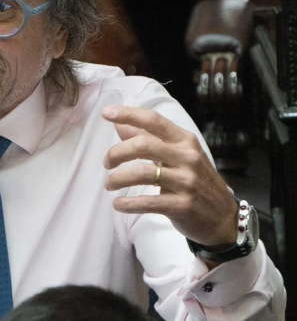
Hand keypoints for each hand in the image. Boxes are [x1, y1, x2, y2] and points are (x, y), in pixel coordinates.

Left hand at [102, 105, 237, 247]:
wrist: (223, 218)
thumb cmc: (195, 181)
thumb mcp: (176, 155)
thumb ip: (147, 139)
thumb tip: (118, 123)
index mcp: (184, 141)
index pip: (153, 120)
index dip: (128, 114)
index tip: (106, 112)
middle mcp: (187, 157)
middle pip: (143, 145)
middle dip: (117, 153)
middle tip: (107, 163)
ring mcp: (186, 182)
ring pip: (142, 173)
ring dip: (118, 179)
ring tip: (109, 184)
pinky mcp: (182, 206)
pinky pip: (148, 202)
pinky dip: (127, 203)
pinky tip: (118, 204)